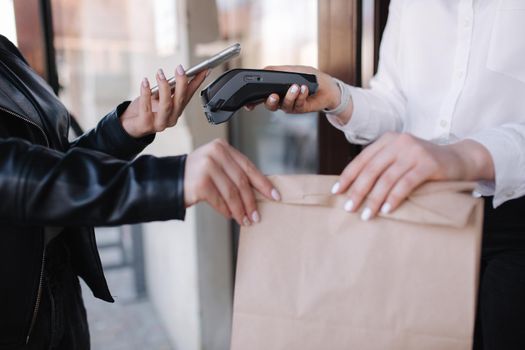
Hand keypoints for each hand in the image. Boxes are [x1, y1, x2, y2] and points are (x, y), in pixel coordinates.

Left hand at [120, 65, 207, 137]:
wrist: (130, 125)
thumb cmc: (145, 109)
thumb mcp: (159, 96)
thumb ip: (170, 88)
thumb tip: (180, 73)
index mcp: (177, 110)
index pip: (189, 95)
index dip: (197, 82)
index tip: (204, 70)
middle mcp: (171, 118)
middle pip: (180, 100)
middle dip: (182, 83)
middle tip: (180, 69)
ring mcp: (159, 123)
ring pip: (166, 105)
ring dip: (164, 87)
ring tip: (160, 73)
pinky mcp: (145, 125)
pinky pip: (146, 108)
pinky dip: (145, 93)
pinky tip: (145, 82)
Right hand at [184, 139, 280, 225]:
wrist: (169, 181)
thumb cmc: (197, 176)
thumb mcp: (217, 167)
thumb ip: (235, 173)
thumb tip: (262, 192)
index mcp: (222, 147)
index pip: (248, 167)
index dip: (263, 183)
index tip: (275, 196)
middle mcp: (214, 153)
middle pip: (241, 181)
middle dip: (251, 201)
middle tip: (257, 216)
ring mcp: (206, 166)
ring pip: (232, 193)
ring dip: (241, 210)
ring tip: (246, 221)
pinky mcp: (200, 183)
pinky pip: (220, 201)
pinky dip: (227, 211)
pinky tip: (231, 216)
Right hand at [245, 65, 343, 113]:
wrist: (327, 86)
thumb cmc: (308, 77)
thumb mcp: (290, 70)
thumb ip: (276, 70)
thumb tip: (262, 70)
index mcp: (276, 90)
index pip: (261, 97)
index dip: (253, 102)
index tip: (249, 104)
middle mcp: (282, 100)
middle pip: (270, 105)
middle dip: (270, 102)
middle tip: (273, 95)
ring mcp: (291, 106)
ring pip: (284, 105)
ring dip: (289, 96)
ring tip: (295, 87)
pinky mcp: (302, 108)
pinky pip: (298, 105)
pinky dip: (301, 96)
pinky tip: (304, 89)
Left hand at [331, 132, 494, 219]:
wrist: (459, 158)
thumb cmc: (424, 164)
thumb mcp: (400, 159)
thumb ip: (382, 166)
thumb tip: (354, 188)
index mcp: (387, 140)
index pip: (362, 159)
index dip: (348, 176)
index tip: (336, 192)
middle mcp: (399, 142)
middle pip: (371, 169)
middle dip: (358, 191)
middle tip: (349, 208)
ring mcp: (414, 151)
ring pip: (387, 178)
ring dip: (374, 199)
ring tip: (366, 215)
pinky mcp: (428, 163)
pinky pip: (406, 183)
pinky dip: (394, 198)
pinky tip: (387, 210)